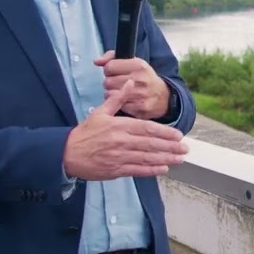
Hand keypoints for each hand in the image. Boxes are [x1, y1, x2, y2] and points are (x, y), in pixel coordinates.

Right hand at [63, 79, 187, 180]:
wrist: (67, 153)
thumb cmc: (85, 133)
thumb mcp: (100, 112)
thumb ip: (118, 98)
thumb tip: (130, 82)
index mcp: (119, 126)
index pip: (147, 129)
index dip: (165, 132)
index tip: (178, 135)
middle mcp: (122, 142)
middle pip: (151, 144)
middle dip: (170, 147)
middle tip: (185, 149)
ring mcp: (119, 157)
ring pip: (147, 158)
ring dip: (165, 159)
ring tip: (180, 159)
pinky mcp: (116, 170)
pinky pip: (137, 170)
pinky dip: (151, 170)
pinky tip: (163, 169)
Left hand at [96, 51, 169, 119]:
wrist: (163, 97)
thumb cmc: (144, 78)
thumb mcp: (133, 62)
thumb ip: (112, 58)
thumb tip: (96, 61)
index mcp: (138, 65)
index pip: (109, 67)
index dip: (109, 70)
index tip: (115, 73)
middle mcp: (140, 79)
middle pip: (107, 82)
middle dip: (110, 83)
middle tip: (118, 84)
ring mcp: (140, 94)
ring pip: (109, 95)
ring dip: (112, 94)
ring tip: (121, 93)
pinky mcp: (139, 108)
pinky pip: (117, 106)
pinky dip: (119, 104)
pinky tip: (126, 101)